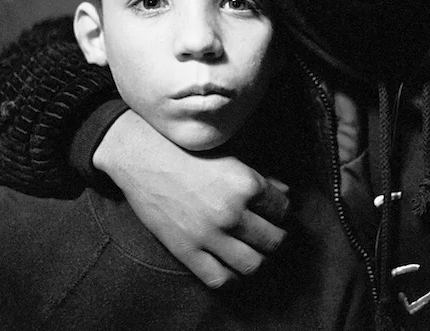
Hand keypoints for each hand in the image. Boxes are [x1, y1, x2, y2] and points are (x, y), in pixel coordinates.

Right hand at [92, 110, 289, 287]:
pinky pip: (220, 278)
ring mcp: (209, 235)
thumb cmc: (188, 151)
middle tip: (269, 233)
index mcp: (246, 184)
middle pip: (274, 240)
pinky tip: (230, 265)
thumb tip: (286, 192)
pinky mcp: (187, 250)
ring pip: (253, 264)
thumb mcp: (230, 156)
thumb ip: (261, 176)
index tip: (274, 211)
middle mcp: (231, 212)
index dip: (281, 210)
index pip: (283, 209)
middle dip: (276, 237)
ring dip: (259, 259)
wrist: (143, 157)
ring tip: (253, 250)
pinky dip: (231, 276)